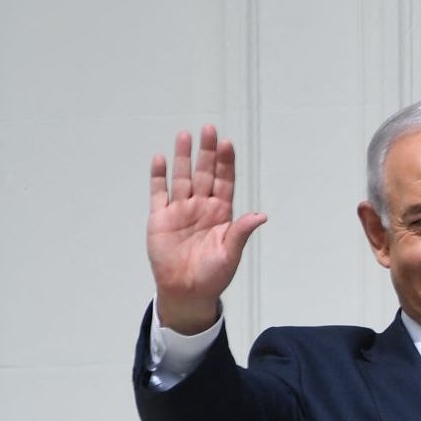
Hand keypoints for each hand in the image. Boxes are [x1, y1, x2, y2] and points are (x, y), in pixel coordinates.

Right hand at [147, 125, 267, 334]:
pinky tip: (160, 159)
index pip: (224, 182)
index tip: (227, 144)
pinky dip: (159, 177)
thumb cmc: (213, 274)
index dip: (225, 163)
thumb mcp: (231, 253)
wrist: (187, 291)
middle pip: (204, 174)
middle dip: (207, 152)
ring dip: (184, 157)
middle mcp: (201, 207)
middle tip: (209, 129)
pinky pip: (159, 193)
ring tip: (185, 135)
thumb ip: (241, 232)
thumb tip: (261, 216)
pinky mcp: (160, 218)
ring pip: (182, 178)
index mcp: (221, 214)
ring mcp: (180, 211)